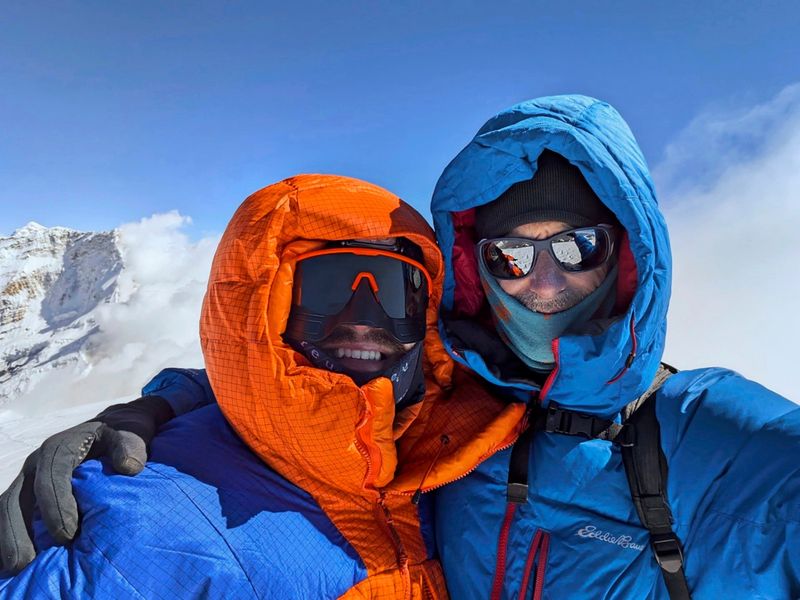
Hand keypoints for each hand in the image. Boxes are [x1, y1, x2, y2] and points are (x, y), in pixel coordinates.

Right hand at [0, 395, 172, 573]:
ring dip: (10, 538)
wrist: (107, 433)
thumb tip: (129, 468)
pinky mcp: (27, 494)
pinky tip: (17, 561)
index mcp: (58, 448)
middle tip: (28, 562)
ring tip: (18, 567)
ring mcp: (28, 480)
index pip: (51, 477)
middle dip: (19, 530)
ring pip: (8, 508)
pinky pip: (12, 514)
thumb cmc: (117, 439)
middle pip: (16, 497)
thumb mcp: (126, 436)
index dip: (56, 506)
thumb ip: (128, 448)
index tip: (68, 535)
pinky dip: (11, 535)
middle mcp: (36, 464)